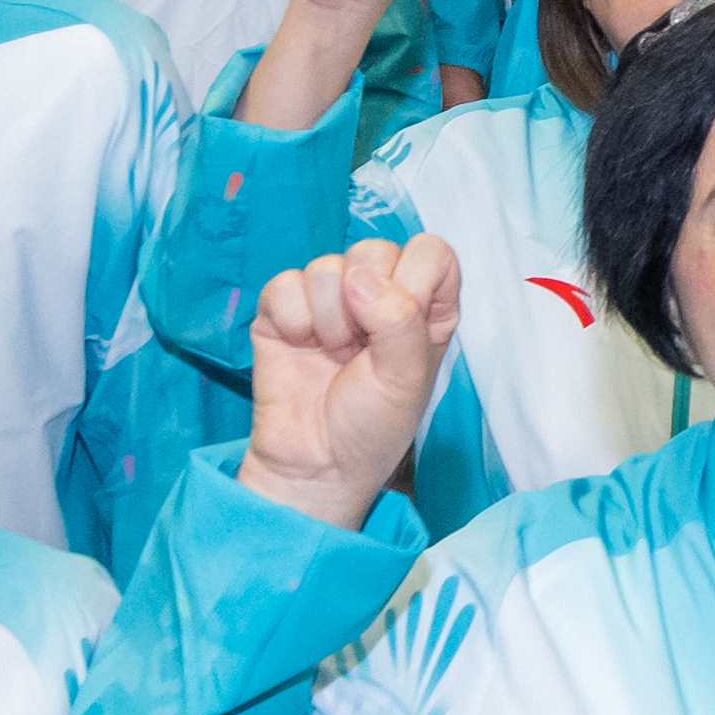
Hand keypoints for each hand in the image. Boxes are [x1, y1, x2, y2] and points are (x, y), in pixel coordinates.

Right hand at [236, 239, 459, 529]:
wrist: (315, 464)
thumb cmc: (372, 425)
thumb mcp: (406, 377)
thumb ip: (399, 320)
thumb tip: (359, 279)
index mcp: (424, 306)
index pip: (431, 252)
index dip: (414, 281)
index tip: (404, 325)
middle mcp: (379, 293)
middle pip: (373, 249)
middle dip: (365, 304)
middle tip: (361, 351)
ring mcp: (329, 299)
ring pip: (325, 266)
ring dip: (329, 320)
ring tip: (333, 356)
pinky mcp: (283, 309)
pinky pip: (284, 284)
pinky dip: (292, 320)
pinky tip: (300, 347)